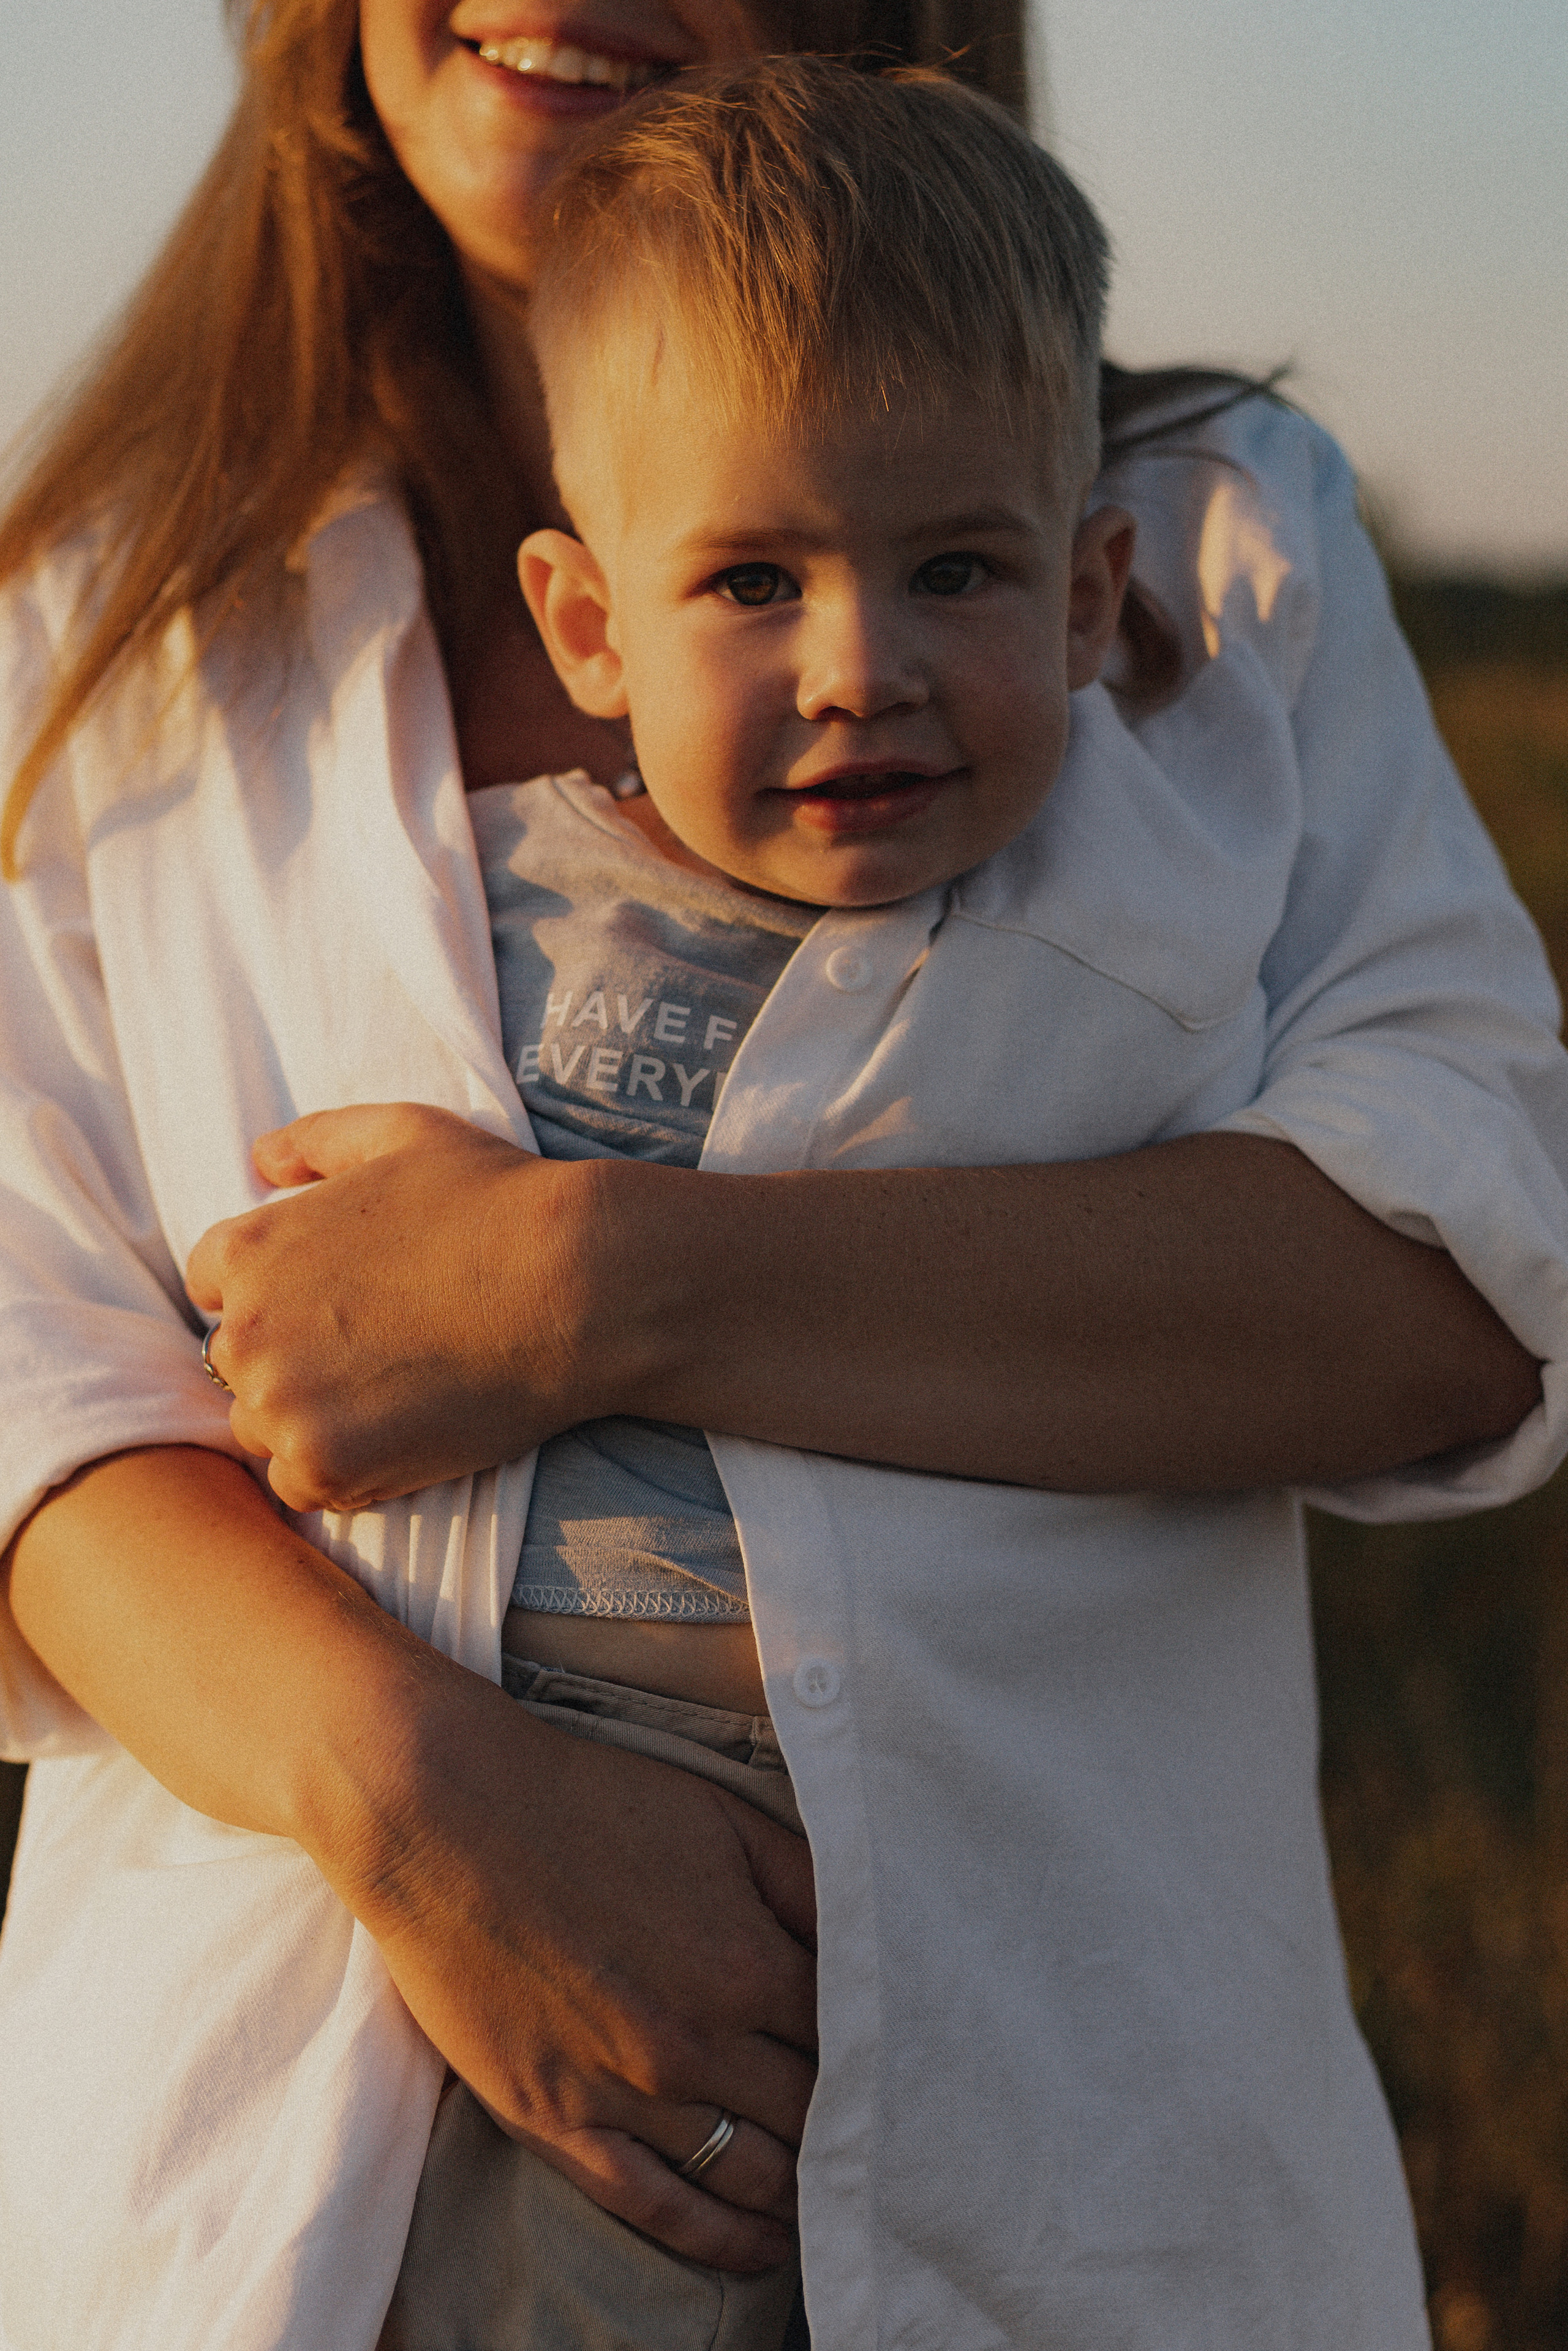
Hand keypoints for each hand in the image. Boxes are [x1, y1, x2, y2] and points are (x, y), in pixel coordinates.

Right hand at [7, 1446, 816, 2271]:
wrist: (445, 1815)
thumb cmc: (589, 1801)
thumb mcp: (722, 1818)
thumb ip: (809, 1882)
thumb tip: (875, 1934)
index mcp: (747, 1962)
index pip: (850, 2038)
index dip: (882, 2053)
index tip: (903, 2066)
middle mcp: (697, 2043)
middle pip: (812, 2114)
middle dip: (854, 2126)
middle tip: (884, 2139)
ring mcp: (623, 2092)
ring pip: (749, 2174)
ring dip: (803, 2193)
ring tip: (836, 2200)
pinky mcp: (556, 2122)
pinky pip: (658, 2210)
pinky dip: (722, 2240)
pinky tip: (763, 2246)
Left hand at [187, 1104, 591, 1511]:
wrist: (574, 1285)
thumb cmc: (495, 1199)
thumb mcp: (402, 1133)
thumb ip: (317, 1139)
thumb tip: (260, 1160)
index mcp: (249, 1247)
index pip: (212, 1284)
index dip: (276, 1291)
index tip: (338, 1301)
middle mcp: (244, 1328)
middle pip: (237, 1361)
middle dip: (291, 1356)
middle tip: (376, 1350)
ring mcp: (281, 1405)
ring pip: (263, 1426)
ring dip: (312, 1418)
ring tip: (394, 1391)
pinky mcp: (325, 1466)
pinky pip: (299, 1484)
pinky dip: (339, 1469)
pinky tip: (400, 1432)